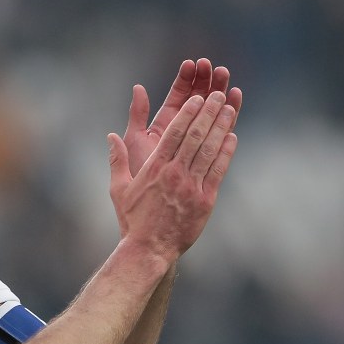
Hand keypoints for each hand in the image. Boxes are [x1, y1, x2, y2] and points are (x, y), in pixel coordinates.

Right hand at [108, 92, 238, 262]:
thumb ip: (117, 160)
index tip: (197, 98)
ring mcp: (191, 186)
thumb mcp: (119, 189)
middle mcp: (174, 173)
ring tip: (228, 109)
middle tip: (218, 94)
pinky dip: (226, 152)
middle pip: (195, 136)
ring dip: (220, 127)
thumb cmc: (133, 219)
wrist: (149, 249)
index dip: (188, 113)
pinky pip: (218, 171)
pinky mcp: (205, 200)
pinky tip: (232, 137)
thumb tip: (111, 136)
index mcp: (155, 168)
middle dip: (208, 113)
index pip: (174, 133)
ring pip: (209, 150)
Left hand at [123, 58, 242, 176]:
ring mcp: (197, 144)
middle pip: (198, 101)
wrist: (152, 211)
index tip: (192, 63)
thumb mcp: (135, 141)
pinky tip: (235, 101)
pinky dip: (229, 117)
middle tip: (215, 67)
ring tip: (226, 76)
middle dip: (206, 82)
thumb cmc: (139, 174)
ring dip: (220, 94)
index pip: (177, 97)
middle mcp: (183, 133)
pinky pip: (222, 134)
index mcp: (164, 126)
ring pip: (212, 114)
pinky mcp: (210, 158)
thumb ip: (138, 115)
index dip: (185, 80)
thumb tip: (138, 87)